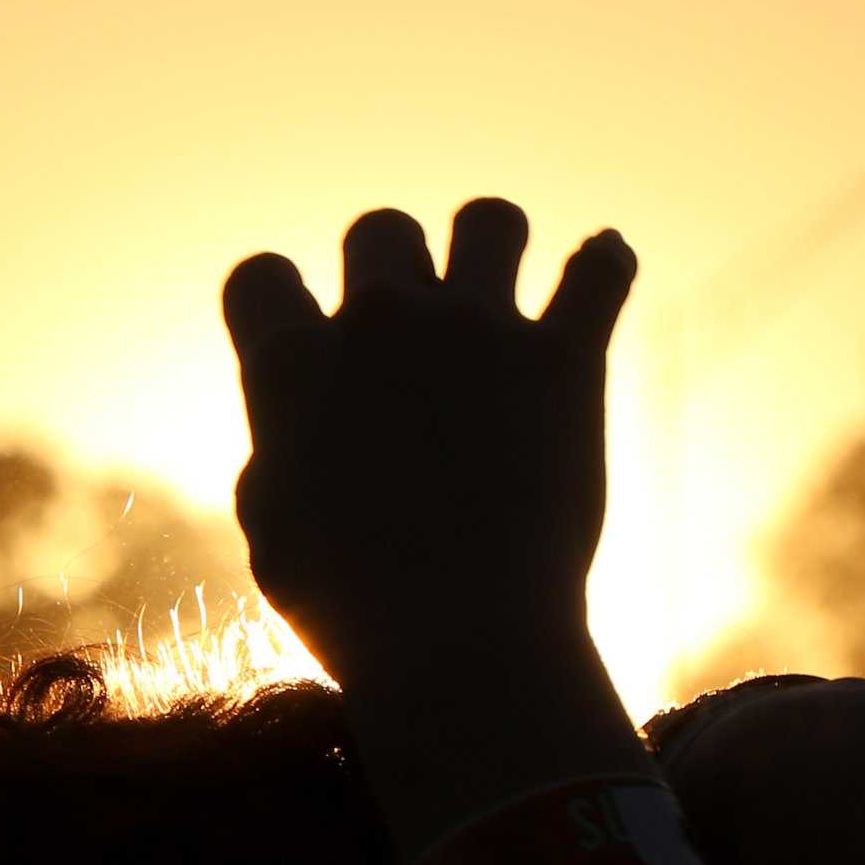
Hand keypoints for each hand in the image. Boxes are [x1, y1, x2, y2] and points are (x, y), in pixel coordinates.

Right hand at [219, 200, 635, 686]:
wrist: (461, 644)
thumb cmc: (351, 613)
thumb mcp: (273, 541)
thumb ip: (276, 464)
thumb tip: (292, 442)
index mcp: (290, 366)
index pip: (261, 277)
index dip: (282, 308)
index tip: (309, 346)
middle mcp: (378, 322)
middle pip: (380, 229)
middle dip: (393, 272)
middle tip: (413, 339)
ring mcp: (476, 331)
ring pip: (490, 220)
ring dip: (492, 249)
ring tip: (501, 298)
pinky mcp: (564, 359)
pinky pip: (599, 272)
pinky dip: (604, 269)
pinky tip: (602, 275)